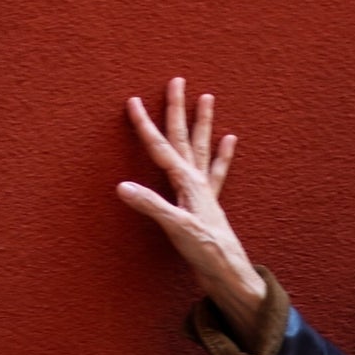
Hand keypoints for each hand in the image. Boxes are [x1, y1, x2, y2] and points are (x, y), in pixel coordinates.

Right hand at [117, 77, 267, 347]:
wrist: (229, 274)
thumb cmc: (206, 252)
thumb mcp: (176, 229)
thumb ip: (151, 206)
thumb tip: (123, 187)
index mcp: (187, 183)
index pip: (161, 147)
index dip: (145, 125)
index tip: (132, 101)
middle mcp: (197, 182)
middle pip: (185, 138)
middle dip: (178, 109)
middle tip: (177, 81)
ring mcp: (206, 193)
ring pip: (203, 149)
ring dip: (204, 124)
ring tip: (207, 98)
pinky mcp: (211, 206)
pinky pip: (218, 173)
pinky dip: (224, 156)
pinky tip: (231, 140)